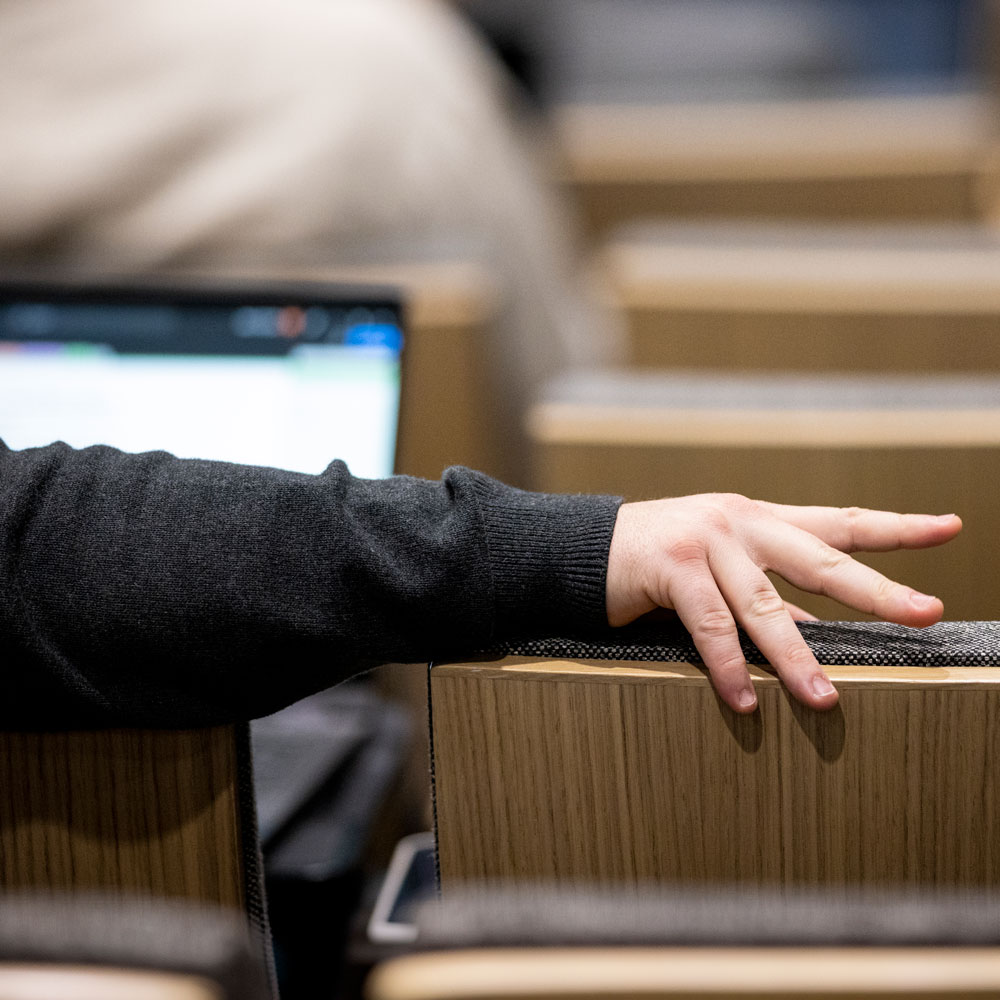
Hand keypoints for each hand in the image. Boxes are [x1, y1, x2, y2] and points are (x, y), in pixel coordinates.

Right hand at [605, 494, 961, 712]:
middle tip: (926, 613)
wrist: (584, 549)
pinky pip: (709, 626)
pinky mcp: (670, 568)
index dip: (896, 526)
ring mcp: (705, 542)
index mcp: (760, 520)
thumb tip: (814, 639)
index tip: (950, 528)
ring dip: (796, 658)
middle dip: (875, 590)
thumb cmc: (658, 562)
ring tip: (824, 700)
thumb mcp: (720, 572)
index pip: (839, 522)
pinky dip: (727, 668)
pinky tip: (745, 702)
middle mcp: (740, 523)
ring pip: (763, 605)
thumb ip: (766, 598)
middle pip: (820, 559)